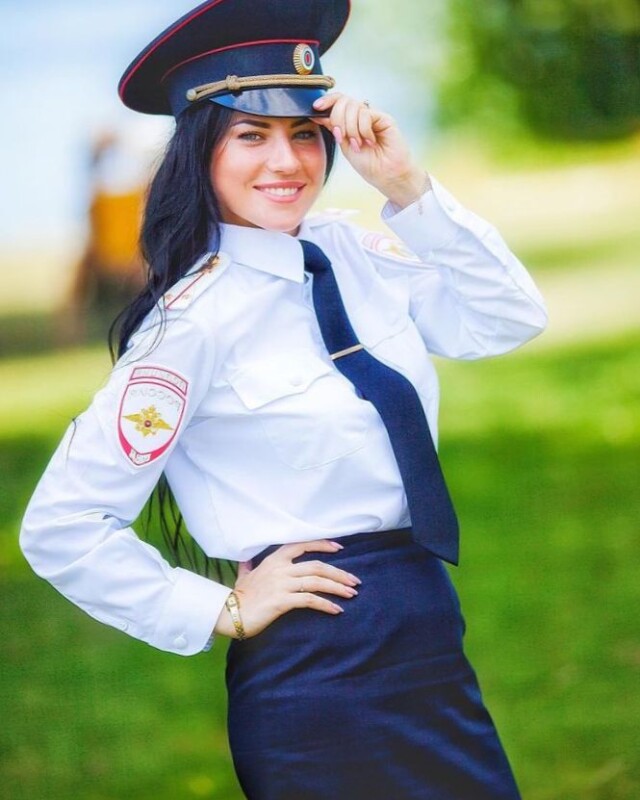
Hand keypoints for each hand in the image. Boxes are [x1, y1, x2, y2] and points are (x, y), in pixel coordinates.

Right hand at [213, 539, 360, 638]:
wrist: (228, 614)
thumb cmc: (238, 596)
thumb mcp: (243, 576)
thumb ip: (248, 566)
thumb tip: (244, 560)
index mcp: (274, 560)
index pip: (302, 544)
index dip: (323, 544)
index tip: (340, 548)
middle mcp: (280, 568)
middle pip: (317, 566)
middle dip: (339, 573)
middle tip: (354, 581)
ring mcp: (281, 584)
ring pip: (317, 581)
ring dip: (337, 587)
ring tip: (352, 594)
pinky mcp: (281, 601)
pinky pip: (309, 600)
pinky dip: (325, 604)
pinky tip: (337, 610)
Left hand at [311, 92, 430, 207]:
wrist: (386, 176)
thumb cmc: (368, 164)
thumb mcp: (344, 145)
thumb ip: (334, 127)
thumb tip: (318, 112)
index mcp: (351, 122)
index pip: (337, 102)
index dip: (326, 101)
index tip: (315, 108)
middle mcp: (361, 116)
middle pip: (343, 101)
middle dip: (338, 119)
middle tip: (342, 137)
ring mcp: (372, 116)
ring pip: (353, 107)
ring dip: (351, 129)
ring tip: (358, 144)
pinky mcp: (384, 118)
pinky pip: (366, 114)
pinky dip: (363, 129)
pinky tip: (370, 141)